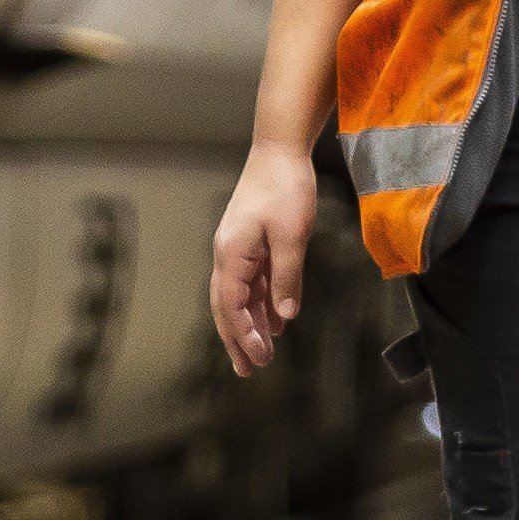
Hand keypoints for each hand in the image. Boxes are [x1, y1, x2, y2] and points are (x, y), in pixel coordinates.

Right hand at [210, 143, 320, 374]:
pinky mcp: (252, 242)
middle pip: (227, 307)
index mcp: (231, 255)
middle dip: (237, 339)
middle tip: (249, 370)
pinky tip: (275, 320)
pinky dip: (262, 302)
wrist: (280, 149)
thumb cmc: (285, 188)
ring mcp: (239, 249)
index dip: (242, 335)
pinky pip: (253, 281)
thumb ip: (287, 278)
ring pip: (240, 296)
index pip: (230, 306)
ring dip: (250, 324)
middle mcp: (228, 255)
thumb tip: (285, 317)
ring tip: (262, 353)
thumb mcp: (291, 236)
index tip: (258, 359)